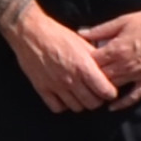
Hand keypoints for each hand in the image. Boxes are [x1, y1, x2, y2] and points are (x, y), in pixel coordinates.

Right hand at [4, 5, 120, 112]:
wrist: (31, 33)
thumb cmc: (57, 34)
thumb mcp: (82, 42)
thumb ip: (95, 58)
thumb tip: (107, 68)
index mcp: (83, 66)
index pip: (105, 91)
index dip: (110, 92)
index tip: (108, 89)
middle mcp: (71, 79)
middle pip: (92, 103)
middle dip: (97, 99)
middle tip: (95, 92)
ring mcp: (56, 86)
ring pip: (76, 108)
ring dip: (81, 102)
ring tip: (80, 94)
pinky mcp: (42, 89)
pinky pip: (57, 108)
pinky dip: (63, 105)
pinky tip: (64, 96)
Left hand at [80, 5, 140, 108]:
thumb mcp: (121, 21)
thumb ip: (100, 30)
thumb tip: (80, 33)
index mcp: (117, 49)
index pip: (93, 62)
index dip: (83, 64)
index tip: (76, 65)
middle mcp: (126, 65)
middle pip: (101, 77)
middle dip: (90, 79)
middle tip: (81, 81)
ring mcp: (138, 75)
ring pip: (115, 87)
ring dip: (103, 90)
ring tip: (91, 92)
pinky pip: (134, 96)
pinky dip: (122, 103)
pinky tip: (112, 107)